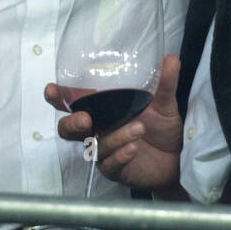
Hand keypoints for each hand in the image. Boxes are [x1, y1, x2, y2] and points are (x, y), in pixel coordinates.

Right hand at [44, 54, 184, 191]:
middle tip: (86, 119)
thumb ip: (165, 83)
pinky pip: (109, 166)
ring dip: (114, 137)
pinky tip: (132, 149)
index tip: (52, 90)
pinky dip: (119, 156)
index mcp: (101, 110)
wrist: (178, 159)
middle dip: (71, 123)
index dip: (57, 98)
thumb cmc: (162, 128)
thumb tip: (170, 58)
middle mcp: (97, 130)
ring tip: (138, 129)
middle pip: (68, 129)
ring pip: (94, 147)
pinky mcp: (116, 170)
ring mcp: (105, 152)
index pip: (72, 103)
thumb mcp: (165, 103)